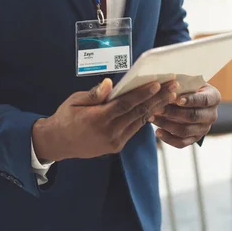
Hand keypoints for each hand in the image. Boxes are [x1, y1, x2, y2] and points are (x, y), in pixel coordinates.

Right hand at [32, 78, 178, 161]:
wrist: (57, 143)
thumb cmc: (66, 116)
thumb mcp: (75, 101)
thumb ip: (94, 94)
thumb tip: (110, 84)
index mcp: (98, 119)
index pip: (126, 104)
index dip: (143, 94)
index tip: (157, 83)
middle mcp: (109, 132)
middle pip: (139, 113)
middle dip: (158, 98)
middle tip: (174, 87)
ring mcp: (114, 141)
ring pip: (139, 121)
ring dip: (156, 107)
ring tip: (171, 95)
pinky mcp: (116, 146)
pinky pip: (134, 129)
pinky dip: (145, 117)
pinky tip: (156, 107)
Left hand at [150, 84, 220, 148]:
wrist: (191, 98)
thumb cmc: (187, 85)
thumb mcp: (188, 80)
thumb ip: (181, 83)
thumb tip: (166, 85)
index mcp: (214, 97)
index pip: (204, 100)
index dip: (191, 100)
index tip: (177, 99)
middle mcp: (212, 115)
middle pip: (193, 117)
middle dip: (173, 113)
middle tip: (157, 108)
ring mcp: (204, 129)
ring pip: (185, 131)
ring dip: (167, 125)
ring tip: (152, 117)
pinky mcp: (195, 139)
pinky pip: (181, 143)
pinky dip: (168, 139)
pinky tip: (157, 131)